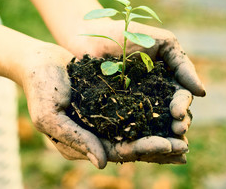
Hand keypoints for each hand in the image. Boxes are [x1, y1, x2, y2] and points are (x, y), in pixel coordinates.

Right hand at [20, 43, 189, 167]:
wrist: (39, 62)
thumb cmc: (40, 89)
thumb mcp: (50, 117)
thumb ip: (75, 140)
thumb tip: (103, 163)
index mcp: (85, 142)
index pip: (119, 151)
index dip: (145, 149)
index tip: (170, 146)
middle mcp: (98, 133)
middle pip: (133, 145)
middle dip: (159, 147)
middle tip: (185, 147)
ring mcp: (105, 117)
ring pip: (137, 129)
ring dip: (159, 133)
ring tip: (184, 133)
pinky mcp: (110, 100)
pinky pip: (134, 109)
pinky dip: (151, 112)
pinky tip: (168, 109)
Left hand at [74, 19, 204, 128]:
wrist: (91, 36)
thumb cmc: (127, 34)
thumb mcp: (162, 42)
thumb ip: (181, 63)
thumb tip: (202, 93)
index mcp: (167, 80)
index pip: (180, 96)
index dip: (182, 105)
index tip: (178, 113)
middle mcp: (154, 95)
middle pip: (171, 114)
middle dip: (177, 123)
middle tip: (177, 131)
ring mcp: (135, 105)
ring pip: (154, 123)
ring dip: (163, 133)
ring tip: (165, 141)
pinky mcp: (116, 111)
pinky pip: (128, 125)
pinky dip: (137, 135)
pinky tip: (141, 143)